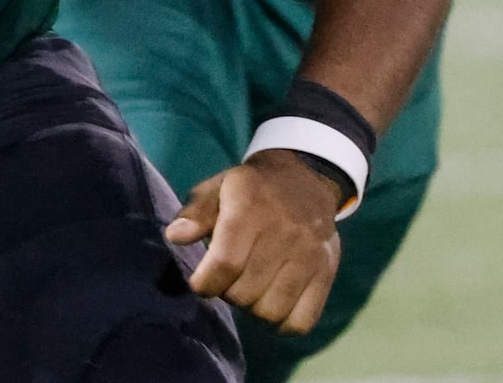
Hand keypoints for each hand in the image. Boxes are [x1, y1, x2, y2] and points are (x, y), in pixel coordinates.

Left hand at [163, 150, 342, 333]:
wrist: (304, 180)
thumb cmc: (250, 189)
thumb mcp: (218, 188)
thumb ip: (195, 212)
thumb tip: (175, 236)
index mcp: (251, 205)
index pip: (226, 262)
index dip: (205, 283)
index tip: (199, 282)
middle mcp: (284, 231)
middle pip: (245, 292)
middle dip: (226, 293)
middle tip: (226, 279)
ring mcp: (310, 255)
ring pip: (271, 312)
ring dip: (251, 309)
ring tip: (248, 289)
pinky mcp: (327, 273)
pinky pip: (301, 322)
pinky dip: (281, 323)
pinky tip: (271, 302)